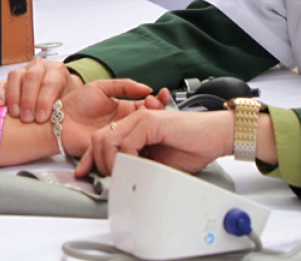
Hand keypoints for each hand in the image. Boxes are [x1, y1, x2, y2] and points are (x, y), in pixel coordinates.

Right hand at [0, 58, 82, 122]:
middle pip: (31, 77)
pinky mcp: (9, 79)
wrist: (59, 92)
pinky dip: (0, 94)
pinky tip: (1, 106)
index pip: (50, 82)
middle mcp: (39, 66)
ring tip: (15, 115)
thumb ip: (62, 108)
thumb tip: (56, 122)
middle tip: (27, 118)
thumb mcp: (69, 102)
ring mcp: (23, 70)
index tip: (41, 118)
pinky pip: (1, 82)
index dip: (44, 101)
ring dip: (14, 97)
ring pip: (15, 76)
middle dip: (28, 100)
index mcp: (57, 70)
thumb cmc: (64, 99)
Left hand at [60, 80, 169, 157]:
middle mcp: (125, 123)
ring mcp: (121, 137)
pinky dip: (141, 144)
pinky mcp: (115, 150)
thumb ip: (123, 85)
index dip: (156, 100)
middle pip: (149, 120)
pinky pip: (130, 149)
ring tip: (154, 114)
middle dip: (159, 111)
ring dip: (152, 125)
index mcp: (124, 108)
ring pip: (143, 134)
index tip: (162, 94)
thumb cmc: (76, 104)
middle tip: (159, 104)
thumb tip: (145, 87)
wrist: (59, 121)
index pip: (146, 106)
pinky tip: (148, 135)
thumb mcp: (101, 87)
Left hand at [75, 109, 232, 178]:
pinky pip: (127, 143)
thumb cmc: (193, 147)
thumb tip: (123, 181)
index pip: (101, 141)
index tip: (86, 175)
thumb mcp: (159, 162)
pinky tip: (136, 168)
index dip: (90, 159)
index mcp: (134, 128)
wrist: (215, 136)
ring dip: (110, 162)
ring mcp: (141, 119)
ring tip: (122, 175)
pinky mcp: (151, 122)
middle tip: (110, 178)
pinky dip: (127, 159)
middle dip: (97, 162)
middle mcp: (134, 120)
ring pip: (108, 141)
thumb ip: (139, 167)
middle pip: (98, 139)